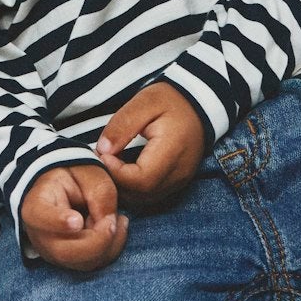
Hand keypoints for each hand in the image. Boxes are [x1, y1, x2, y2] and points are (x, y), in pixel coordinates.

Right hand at [20, 163, 126, 271]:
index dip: (57, 221)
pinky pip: (95, 263)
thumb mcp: (87, 172)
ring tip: (117, 218)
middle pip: (65, 252)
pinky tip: (116, 227)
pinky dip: (112, 248)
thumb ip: (99, 192)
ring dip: (109, 243)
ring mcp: (54, 253)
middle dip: (98, 241)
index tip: (77, 220)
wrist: (67, 189)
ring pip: (84, 263)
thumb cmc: (74, 178)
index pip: (40, 217)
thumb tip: (109, 223)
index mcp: (36, 206)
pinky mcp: (72, 262)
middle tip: (115, 220)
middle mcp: (40, 236)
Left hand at [95, 81, 205, 206]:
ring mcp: (179, 181)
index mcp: (173, 151)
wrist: (198, 107)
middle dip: (116, 181)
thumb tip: (102, 149)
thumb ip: (123, 125)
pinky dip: (133, 187)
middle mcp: (179, 173)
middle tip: (102, 159)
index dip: (117, 173)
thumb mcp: (145, 102)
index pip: (142, 180)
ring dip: (123, 186)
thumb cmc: (171, 101)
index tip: (102, 154)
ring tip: (111, 162)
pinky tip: (124, 168)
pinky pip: (150, 194)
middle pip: (141, 194)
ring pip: (144, 198)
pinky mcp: (176, 183)